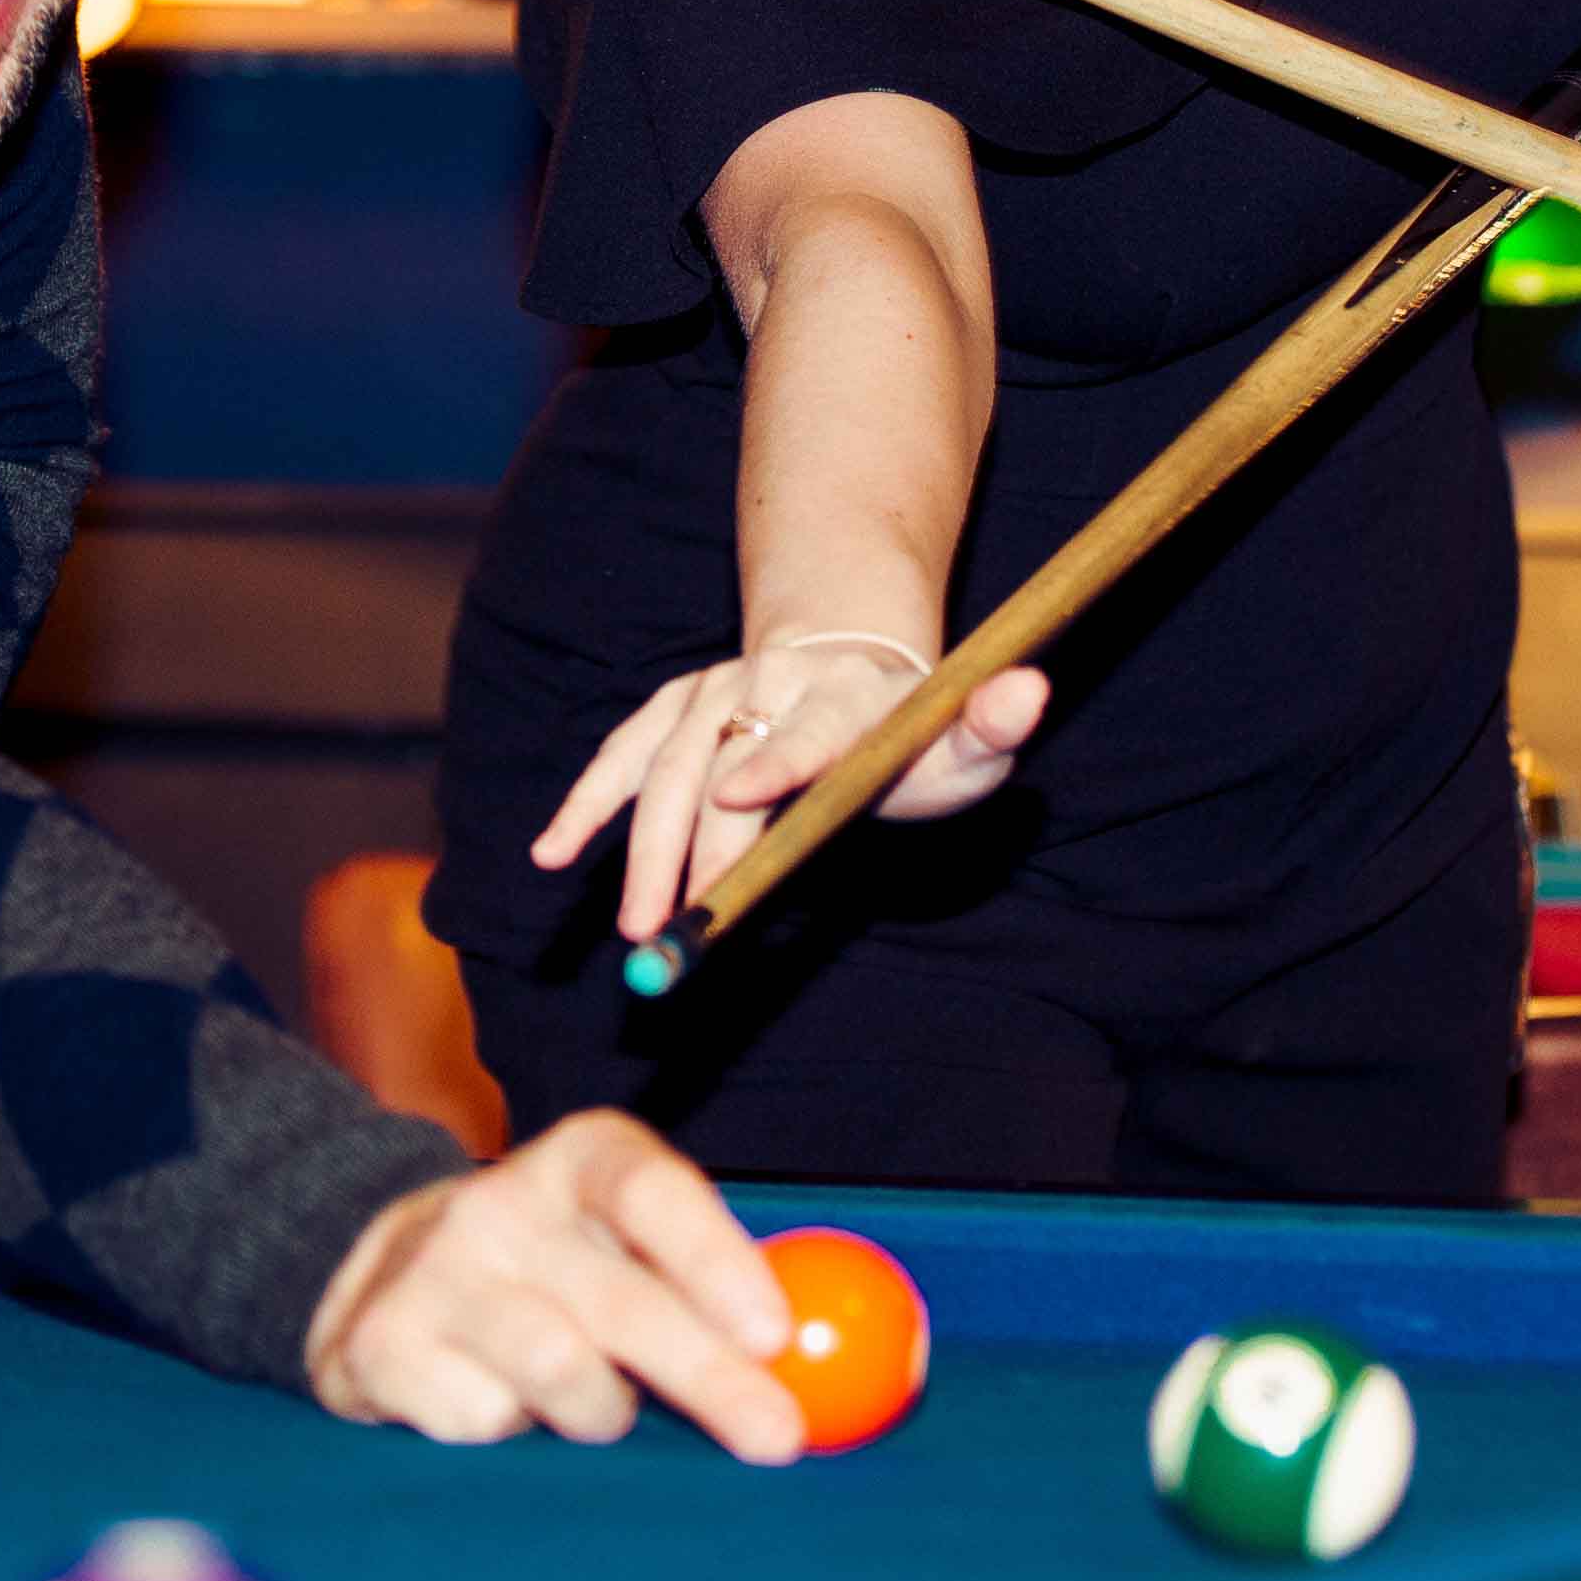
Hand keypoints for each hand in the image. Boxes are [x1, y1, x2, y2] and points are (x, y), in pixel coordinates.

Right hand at [302, 1106, 805, 1457]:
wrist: (380, 1271)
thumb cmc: (555, 1266)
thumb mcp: (623, 1240)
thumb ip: (715, 1281)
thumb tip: (836, 1359)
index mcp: (580, 1159)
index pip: (650, 1191)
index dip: (717, 1259)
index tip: (774, 1334)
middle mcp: (501, 1204)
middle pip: (618, 1302)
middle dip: (710, 1378)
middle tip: (776, 1438)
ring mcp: (435, 1274)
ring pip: (557, 1372)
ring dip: (602, 1412)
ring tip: (601, 1401)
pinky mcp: (382, 1346)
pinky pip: (485, 1423)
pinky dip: (517, 1432)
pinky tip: (504, 1399)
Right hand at [529, 633, 1050, 944]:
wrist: (850, 655)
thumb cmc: (910, 729)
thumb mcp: (964, 736)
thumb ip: (993, 725)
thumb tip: (1029, 691)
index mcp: (843, 699)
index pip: (808, 732)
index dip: (778, 762)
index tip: (742, 797)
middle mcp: (767, 688)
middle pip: (718, 768)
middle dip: (694, 849)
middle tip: (677, 925)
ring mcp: (714, 694)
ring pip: (661, 765)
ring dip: (636, 844)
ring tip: (629, 921)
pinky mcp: (676, 707)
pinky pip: (623, 752)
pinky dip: (586, 800)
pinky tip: (552, 852)